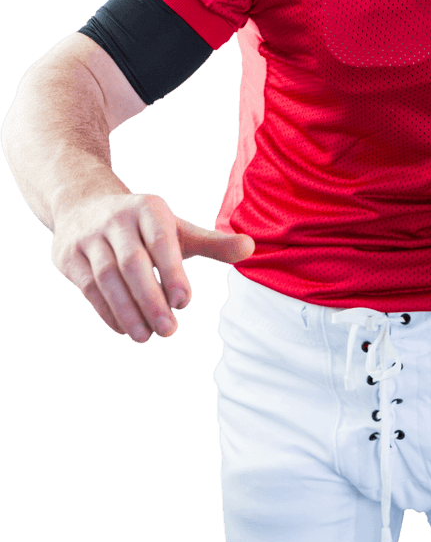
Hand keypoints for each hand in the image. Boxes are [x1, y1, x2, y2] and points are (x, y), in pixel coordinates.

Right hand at [51, 192, 254, 342]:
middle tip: (169, 330)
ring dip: (127, 311)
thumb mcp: (177, 229)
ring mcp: (88, 237)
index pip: (160, 241)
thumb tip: (251, 248)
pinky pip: (88, 289)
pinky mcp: (68, 256)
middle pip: (132, 263)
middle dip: (150, 299)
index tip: (184, 302)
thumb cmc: (143, 226)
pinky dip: (107, 312)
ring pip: (106, 279)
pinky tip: (125, 329)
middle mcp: (116, 219)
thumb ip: (213, 243)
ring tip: (146, 337)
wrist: (84, 204)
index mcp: (148, 208)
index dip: (172, 272)